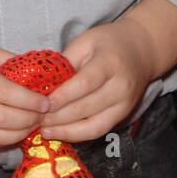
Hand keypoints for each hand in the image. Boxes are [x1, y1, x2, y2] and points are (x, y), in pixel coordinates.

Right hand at [0, 30, 49, 147]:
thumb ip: (9, 62)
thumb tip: (39, 77)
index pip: (6, 94)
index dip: (30, 101)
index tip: (47, 102)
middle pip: (2, 119)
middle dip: (29, 120)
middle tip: (44, 115)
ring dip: (19, 134)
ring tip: (33, 124)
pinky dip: (3, 140)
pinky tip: (15, 131)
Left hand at [40, 16, 155, 142]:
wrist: (141, 50)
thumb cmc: (107, 42)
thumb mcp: (85, 42)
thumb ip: (66, 62)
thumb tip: (43, 85)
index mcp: (110, 63)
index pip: (86, 83)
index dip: (64, 96)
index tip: (43, 103)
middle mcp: (120, 87)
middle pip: (87, 107)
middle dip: (59, 117)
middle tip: (35, 119)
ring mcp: (124, 105)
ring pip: (94, 126)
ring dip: (67, 131)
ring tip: (44, 131)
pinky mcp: (123, 116)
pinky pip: (99, 130)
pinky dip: (78, 135)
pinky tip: (61, 133)